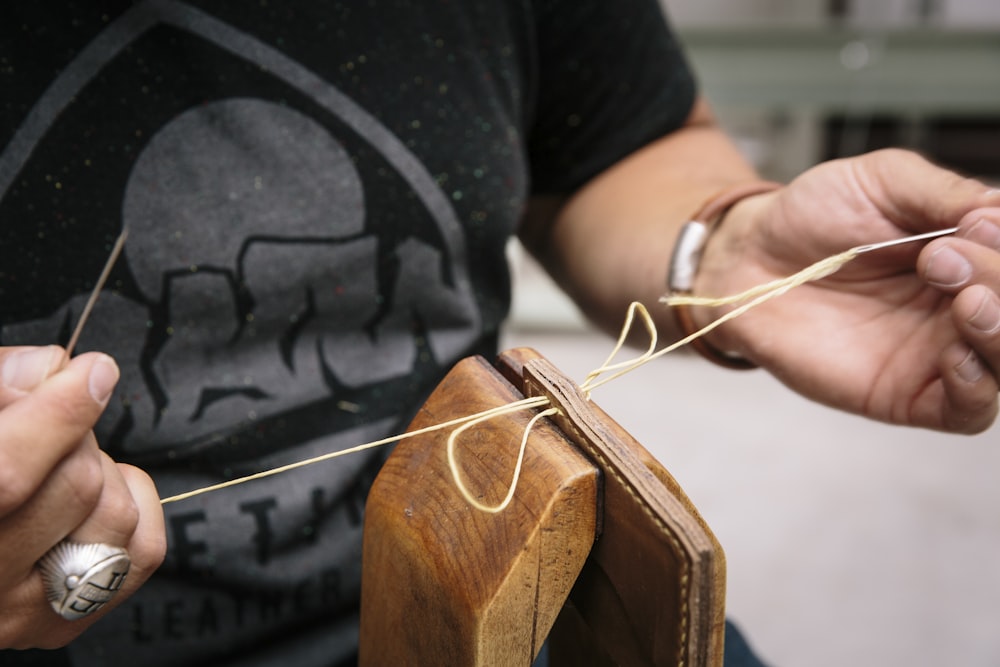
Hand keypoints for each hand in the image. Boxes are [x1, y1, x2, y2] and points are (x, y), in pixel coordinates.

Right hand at [0, 347, 165, 648]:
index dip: (60, 415)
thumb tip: (51, 367)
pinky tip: (95, 498)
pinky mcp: (65, 622)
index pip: (8, 472)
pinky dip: (133, 506)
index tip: (94, 372)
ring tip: (65, 467)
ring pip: (115, 515)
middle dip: (80, 436)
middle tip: (60, 426)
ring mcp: (22, 611)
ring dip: (105, 473)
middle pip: (77, 483)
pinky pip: (144, 550)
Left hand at [697, 148, 999, 432]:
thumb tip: (999, 217)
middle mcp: (964, 308)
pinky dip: (977, 387)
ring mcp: (938, 354)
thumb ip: (948, 194)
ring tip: (965, 301)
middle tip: (943, 260)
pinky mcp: (903, 394)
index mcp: (974, 256)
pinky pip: (966, 410)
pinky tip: (956, 354)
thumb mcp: (884, 182)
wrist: (748, 257)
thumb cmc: (813, 215)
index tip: (975, 226)